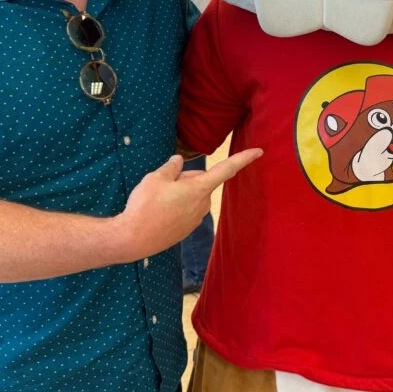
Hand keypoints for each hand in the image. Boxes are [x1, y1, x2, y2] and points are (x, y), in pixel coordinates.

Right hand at [114, 149, 261, 260]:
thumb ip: (171, 167)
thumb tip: (178, 161)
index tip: (259, 152)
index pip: (227, 169)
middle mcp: (203, 204)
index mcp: (199, 188)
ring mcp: (196, 218)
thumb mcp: (155, 178)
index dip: (243, 159)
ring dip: (180, 192)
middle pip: (200, 181)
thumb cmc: (145, 206)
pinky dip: (175, 206)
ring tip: (156, 200)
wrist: (133, 239)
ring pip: (192, 195)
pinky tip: (158, 211)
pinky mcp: (187, 229)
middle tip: (162, 183)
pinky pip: (186, 209)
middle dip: (186, 178)